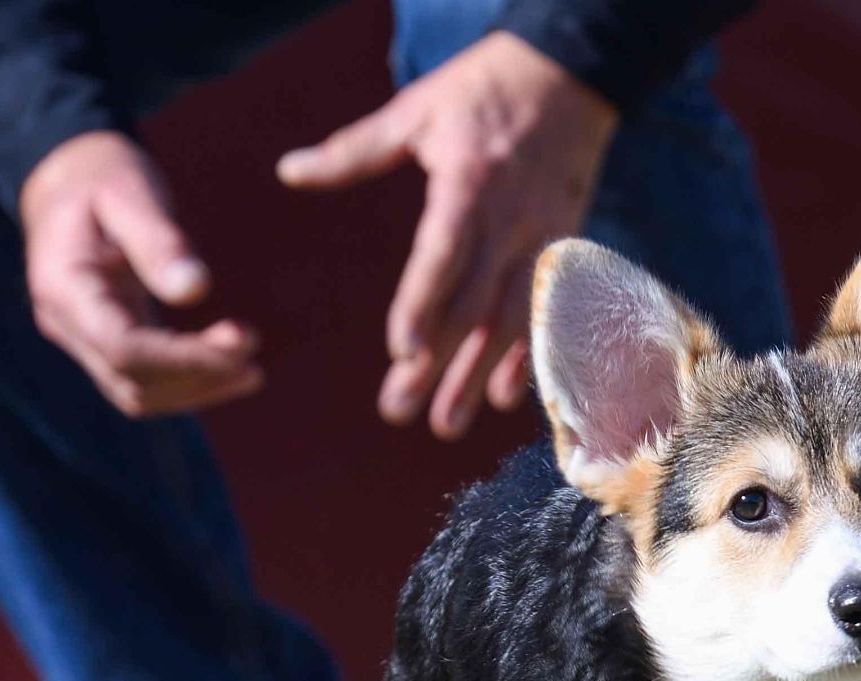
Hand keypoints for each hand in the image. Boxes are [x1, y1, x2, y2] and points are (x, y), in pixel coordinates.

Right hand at [19, 131, 260, 417]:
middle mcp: (66, 324)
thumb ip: (160, 242)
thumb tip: (197, 291)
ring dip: (196, 389)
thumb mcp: (130, 193)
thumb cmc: (102, 176)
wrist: (66, 175)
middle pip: (132, 381)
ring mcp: (80, 337)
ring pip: (137, 393)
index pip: (125, 349)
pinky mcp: (103, 340)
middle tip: (254, 350)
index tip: (241, 343)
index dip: (185, 358)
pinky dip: (186, 382)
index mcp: (64, 288)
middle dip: (198, 374)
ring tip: (252, 371)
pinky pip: (142, 380)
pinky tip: (229, 368)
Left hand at [279, 32, 616, 437]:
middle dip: (438, 363)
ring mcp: (542, 239)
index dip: (424, 304)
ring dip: (477, 376)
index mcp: (468, 183)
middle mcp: (510, 220)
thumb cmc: (482, 89)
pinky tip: (505, 397)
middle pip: (473, 304)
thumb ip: (354, 150)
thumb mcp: (416, 110)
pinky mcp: (563, 249)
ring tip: (446, 423)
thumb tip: (289, 172)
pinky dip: (529, 357)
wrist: (572, 76)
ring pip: (510, 320)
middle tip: (400, 412)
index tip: (401, 350)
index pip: (444, 254)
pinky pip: (544, 313)